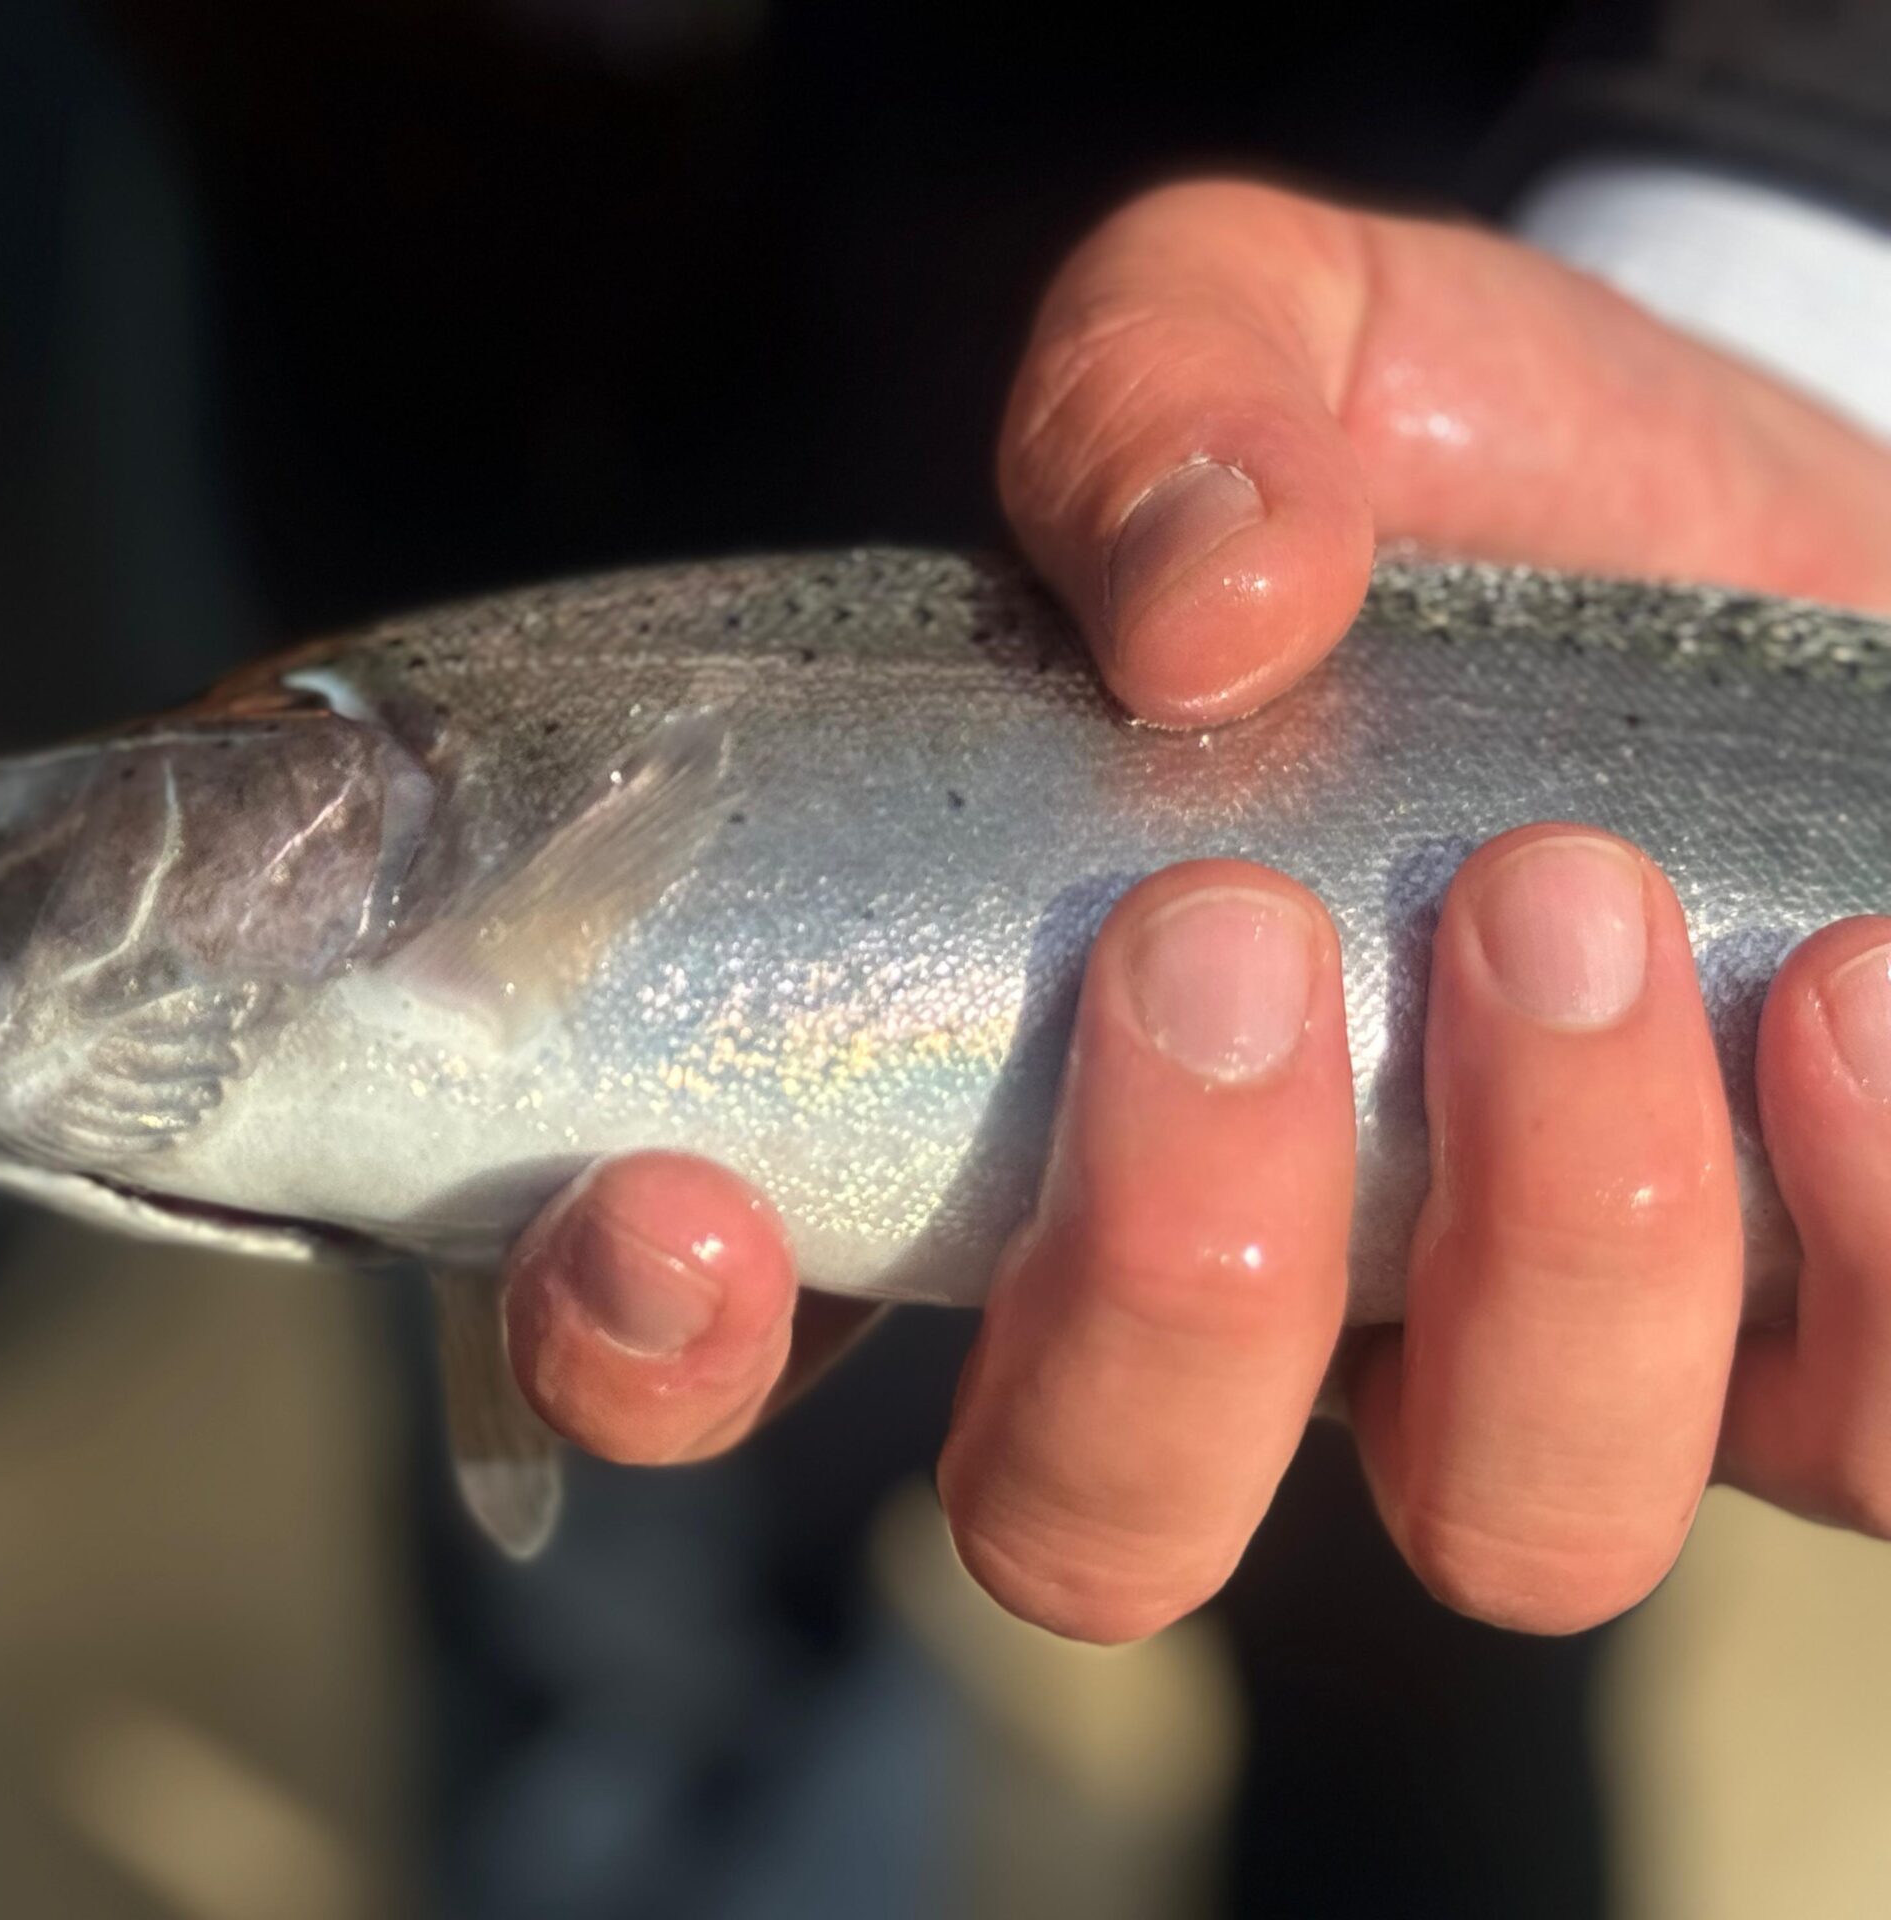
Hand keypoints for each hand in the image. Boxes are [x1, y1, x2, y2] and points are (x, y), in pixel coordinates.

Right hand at [501, 182, 1890, 1635]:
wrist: (1747, 504)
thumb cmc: (1444, 462)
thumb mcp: (1250, 341)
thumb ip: (1150, 402)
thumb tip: (1202, 616)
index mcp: (990, 1109)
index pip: (734, 1353)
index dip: (661, 1355)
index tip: (693, 1205)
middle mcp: (1236, 1295)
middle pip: (1096, 1527)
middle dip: (1160, 1284)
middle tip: (1226, 931)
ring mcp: (1519, 1350)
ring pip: (1509, 1533)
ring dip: (1544, 1244)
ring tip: (1568, 894)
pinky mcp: (1821, 1339)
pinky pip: (1865, 1438)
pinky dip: (1858, 1230)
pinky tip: (1852, 985)